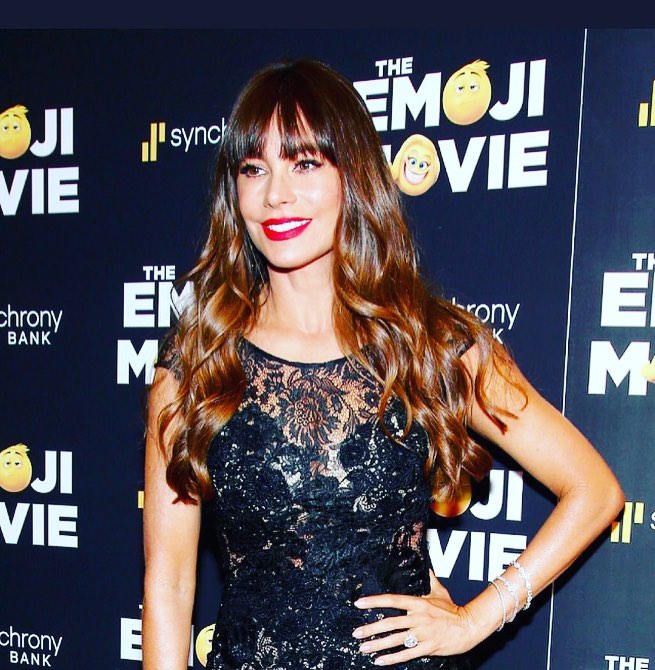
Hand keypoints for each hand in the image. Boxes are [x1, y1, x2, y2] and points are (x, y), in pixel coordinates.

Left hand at [352, 570, 475, 665]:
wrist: (469, 626)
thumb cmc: (453, 610)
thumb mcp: (440, 592)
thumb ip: (430, 580)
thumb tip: (427, 569)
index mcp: (418, 603)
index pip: (392, 600)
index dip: (374, 601)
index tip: (359, 603)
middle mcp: (418, 618)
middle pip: (390, 623)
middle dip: (371, 628)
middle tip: (356, 632)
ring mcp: (422, 634)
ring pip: (395, 640)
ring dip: (378, 644)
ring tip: (363, 648)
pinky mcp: (428, 648)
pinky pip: (407, 654)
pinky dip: (392, 658)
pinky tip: (380, 660)